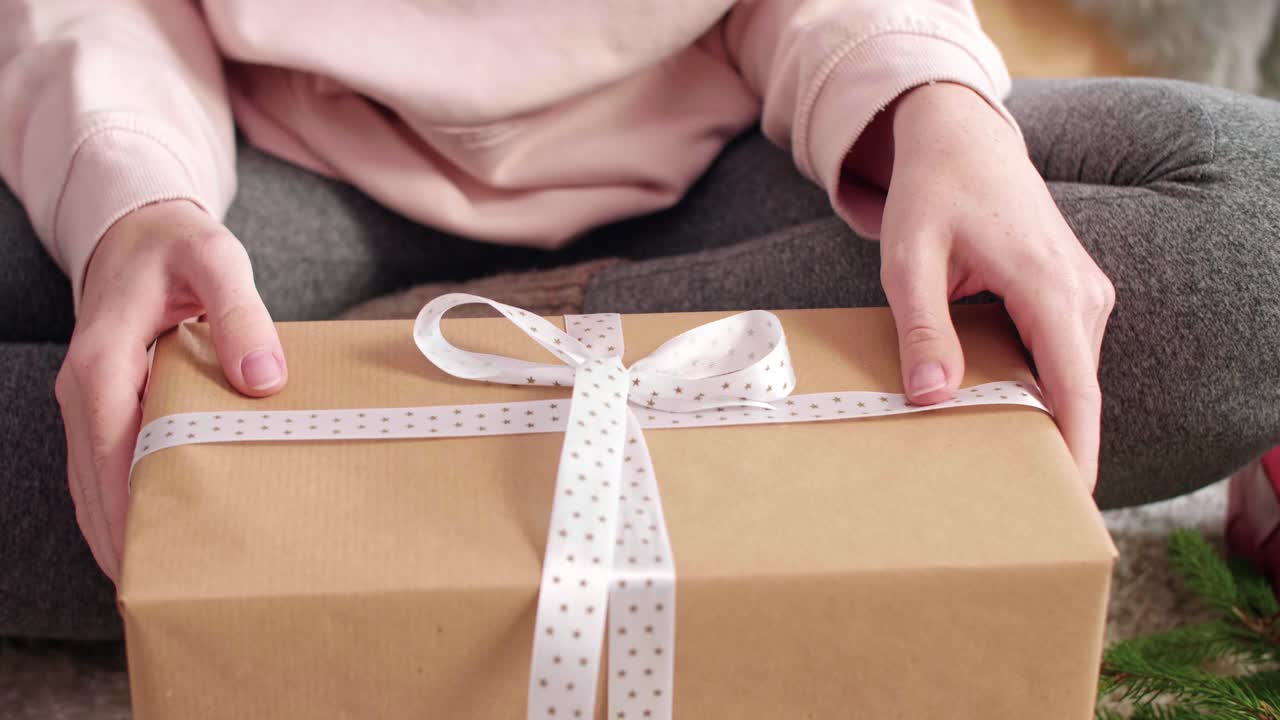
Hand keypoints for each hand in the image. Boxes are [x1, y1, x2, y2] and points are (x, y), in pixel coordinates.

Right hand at [55, 200, 286, 580]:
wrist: (140, 230)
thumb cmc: (179, 247)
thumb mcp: (217, 260)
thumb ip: (240, 313)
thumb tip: (262, 380)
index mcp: (104, 360)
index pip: (110, 448)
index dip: (131, 506)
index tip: (159, 555)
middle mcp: (84, 388)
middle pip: (95, 481)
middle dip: (125, 537)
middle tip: (171, 588)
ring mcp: (89, 402)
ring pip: (93, 483)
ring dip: (121, 531)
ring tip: (163, 582)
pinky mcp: (105, 408)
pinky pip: (104, 468)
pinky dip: (121, 506)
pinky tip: (153, 539)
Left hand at [872, 83, 1114, 488]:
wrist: (962, 139)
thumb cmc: (934, 192)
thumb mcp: (910, 259)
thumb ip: (922, 328)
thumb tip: (932, 397)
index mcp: (1049, 286)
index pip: (1076, 389)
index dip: (1076, 450)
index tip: (1070, 501)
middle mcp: (1082, 294)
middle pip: (1077, 392)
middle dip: (1052, 445)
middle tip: (1013, 501)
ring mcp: (1084, 294)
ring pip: (1070, 377)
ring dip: (1042, 417)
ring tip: (1001, 466)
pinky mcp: (1071, 296)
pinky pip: (1062, 357)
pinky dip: (1037, 387)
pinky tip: (1000, 412)